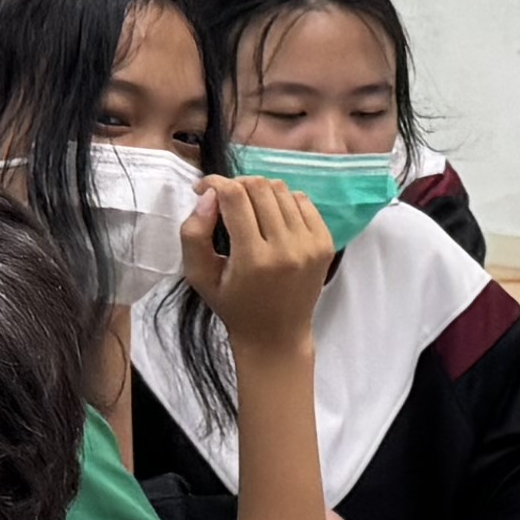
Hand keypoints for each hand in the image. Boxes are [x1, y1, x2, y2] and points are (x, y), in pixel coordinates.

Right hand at [187, 172, 340, 348]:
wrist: (276, 335)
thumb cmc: (233, 305)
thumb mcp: (199, 276)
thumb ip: (194, 234)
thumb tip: (209, 195)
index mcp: (253, 259)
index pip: (235, 197)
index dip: (215, 183)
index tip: (203, 189)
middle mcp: (286, 249)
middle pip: (259, 187)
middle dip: (236, 185)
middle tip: (225, 200)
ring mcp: (310, 245)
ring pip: (281, 190)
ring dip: (259, 192)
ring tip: (248, 210)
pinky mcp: (325, 244)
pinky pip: (303, 200)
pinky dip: (284, 201)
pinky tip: (272, 218)